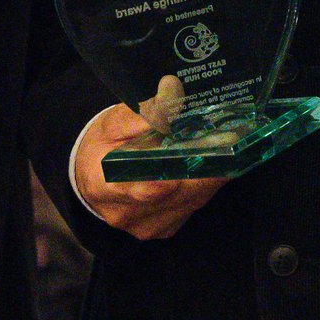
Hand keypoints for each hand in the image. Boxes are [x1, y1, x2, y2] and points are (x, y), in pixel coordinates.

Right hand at [72, 104, 224, 238]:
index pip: (131, 189)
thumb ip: (139, 113)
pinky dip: (203, 184)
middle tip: (225, 140)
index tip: (175, 175)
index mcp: (102, 186)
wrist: (95, 178)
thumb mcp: (112, 123)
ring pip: (190, 200)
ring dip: (208, 173)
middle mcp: (125, 213)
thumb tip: (170, 91)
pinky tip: (210, 163)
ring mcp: (147, 225)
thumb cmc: (104, 146)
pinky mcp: (165, 228)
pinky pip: (192, 205)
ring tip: (225, 145)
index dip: (156, 184)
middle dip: (199, 166)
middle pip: (173, 194)